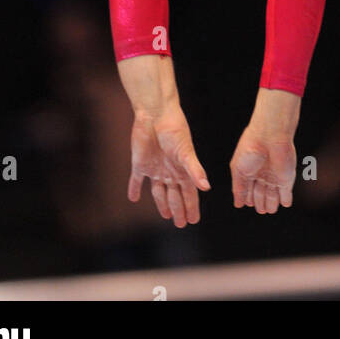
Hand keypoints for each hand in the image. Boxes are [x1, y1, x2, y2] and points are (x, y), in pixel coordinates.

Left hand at [127, 101, 209, 225]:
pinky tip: (133, 198)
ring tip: (165, 215)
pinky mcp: (140, 163)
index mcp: (182, 170)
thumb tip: (206, 187)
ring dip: (162, 203)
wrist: (155, 114)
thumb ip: (195, 170)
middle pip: (175, 195)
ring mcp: (154, 168)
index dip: (192, 207)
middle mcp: (169, 171)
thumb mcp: (186, 152)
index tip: (194, 220)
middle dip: (179, 209)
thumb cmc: (174, 130)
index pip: (189, 193)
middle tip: (182, 224)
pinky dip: (134, 189)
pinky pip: (136, 180)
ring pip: (158, 191)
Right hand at [230, 89, 299, 213]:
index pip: (249, 188)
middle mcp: (262, 173)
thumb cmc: (250, 149)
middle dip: (260, 202)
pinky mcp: (287, 177)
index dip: (248, 197)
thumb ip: (238, 189)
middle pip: (261, 192)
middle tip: (261, 211)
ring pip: (273, 194)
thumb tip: (238, 204)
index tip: (248, 204)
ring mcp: (275, 175)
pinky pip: (287, 191)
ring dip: (272, 203)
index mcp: (250, 170)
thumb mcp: (238, 170)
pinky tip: (285, 204)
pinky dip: (286, 198)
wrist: (269, 137)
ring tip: (269, 211)